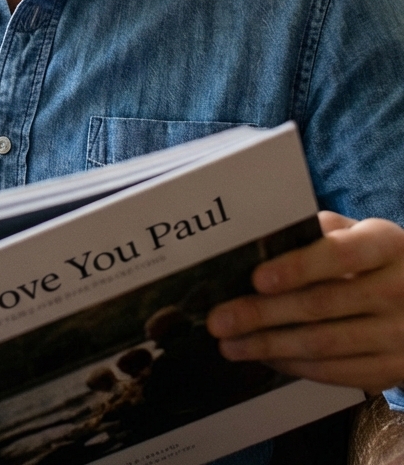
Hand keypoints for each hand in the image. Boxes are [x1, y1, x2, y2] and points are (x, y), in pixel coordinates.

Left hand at [207, 211, 403, 393]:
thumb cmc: (379, 259)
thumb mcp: (361, 234)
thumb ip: (321, 231)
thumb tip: (263, 239)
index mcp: (388, 245)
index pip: (340, 254)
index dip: (298, 267)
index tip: (257, 278)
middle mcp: (400, 291)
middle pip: (321, 305)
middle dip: (262, 314)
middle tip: (219, 320)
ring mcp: (400, 336)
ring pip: (324, 344)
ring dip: (269, 346)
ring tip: (230, 345)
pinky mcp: (394, 370)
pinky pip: (337, 372)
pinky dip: (295, 366)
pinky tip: (265, 358)